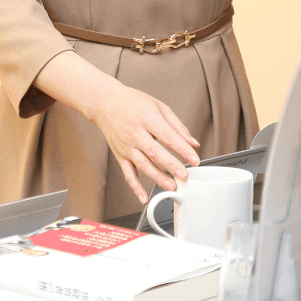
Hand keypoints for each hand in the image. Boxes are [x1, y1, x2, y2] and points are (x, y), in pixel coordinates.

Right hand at [88, 81, 201, 204]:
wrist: (105, 103)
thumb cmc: (133, 102)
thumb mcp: (159, 107)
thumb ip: (177, 126)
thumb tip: (193, 144)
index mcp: (147, 118)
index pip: (168, 137)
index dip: (182, 149)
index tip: (195, 159)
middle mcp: (135, 133)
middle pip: (155, 153)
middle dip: (171, 166)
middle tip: (185, 176)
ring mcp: (126, 146)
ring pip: (143, 165)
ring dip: (157, 178)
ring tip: (172, 187)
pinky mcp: (120, 155)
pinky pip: (128, 173)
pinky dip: (135, 187)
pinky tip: (144, 197)